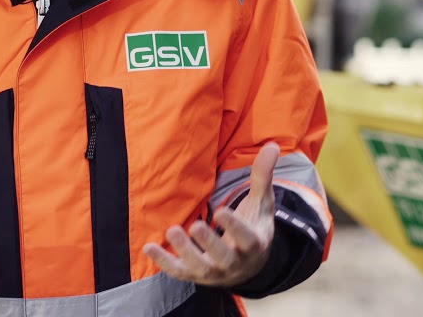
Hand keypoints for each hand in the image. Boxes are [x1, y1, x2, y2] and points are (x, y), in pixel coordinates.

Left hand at [143, 142, 279, 286]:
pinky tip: (149, 247)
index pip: (247, 239)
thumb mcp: (261, 203)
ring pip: (201, 268)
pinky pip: (180, 272)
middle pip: (223, 258)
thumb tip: (272, 146)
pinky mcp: (196, 275)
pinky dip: (164, 262)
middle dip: (209, 243)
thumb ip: (263, 177)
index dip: (235, 228)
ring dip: (185, 252)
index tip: (222, 212)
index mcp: (254, 244)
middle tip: (195, 226)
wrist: (249, 265)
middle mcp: (235, 263)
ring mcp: (215, 272)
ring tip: (172, 230)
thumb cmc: (254, 226)